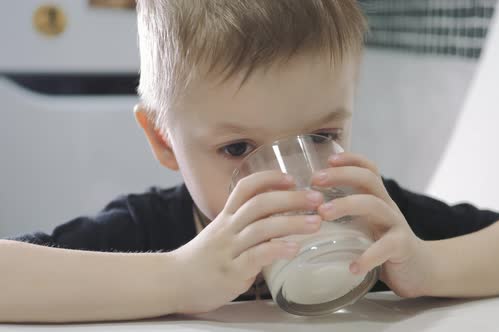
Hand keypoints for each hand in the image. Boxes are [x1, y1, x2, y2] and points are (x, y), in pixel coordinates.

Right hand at [169, 171, 324, 313]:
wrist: (173, 282)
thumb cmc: (203, 259)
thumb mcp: (222, 234)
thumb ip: (247, 226)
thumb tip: (282, 219)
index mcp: (226, 217)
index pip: (245, 188)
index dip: (269, 179)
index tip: (291, 178)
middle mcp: (228, 228)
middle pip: (259, 204)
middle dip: (291, 198)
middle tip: (317, 199)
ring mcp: (229, 249)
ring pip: (262, 228)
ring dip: (292, 223)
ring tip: (316, 223)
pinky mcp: (232, 272)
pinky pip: (256, 256)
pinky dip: (277, 249)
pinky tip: (294, 248)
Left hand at [311, 152, 432, 297]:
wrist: (421, 269)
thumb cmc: (385, 245)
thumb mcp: (366, 225)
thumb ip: (346, 217)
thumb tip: (307, 214)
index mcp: (377, 198)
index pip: (368, 169)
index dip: (350, 159)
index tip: (328, 159)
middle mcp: (387, 206)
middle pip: (368, 179)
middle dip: (341, 175)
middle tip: (315, 182)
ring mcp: (396, 224)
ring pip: (373, 205)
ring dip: (346, 205)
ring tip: (323, 215)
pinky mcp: (402, 246)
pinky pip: (386, 246)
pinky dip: (367, 257)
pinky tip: (352, 267)